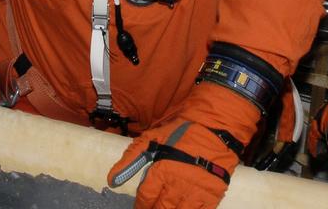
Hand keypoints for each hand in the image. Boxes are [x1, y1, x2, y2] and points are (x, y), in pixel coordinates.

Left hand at [109, 119, 239, 208]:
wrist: (216, 127)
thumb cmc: (181, 132)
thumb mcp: (152, 139)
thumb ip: (130, 160)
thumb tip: (111, 180)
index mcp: (160, 171)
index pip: (145, 199)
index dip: (140, 206)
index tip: (141, 207)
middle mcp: (176, 185)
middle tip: (152, 208)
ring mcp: (195, 192)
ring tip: (166, 208)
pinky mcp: (211, 195)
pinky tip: (184, 208)